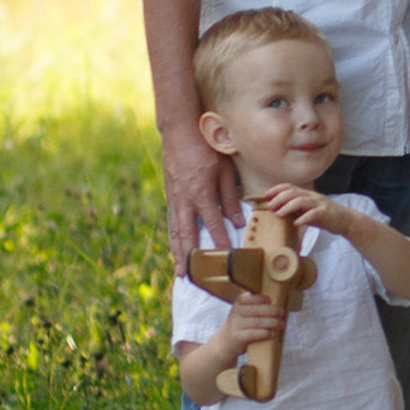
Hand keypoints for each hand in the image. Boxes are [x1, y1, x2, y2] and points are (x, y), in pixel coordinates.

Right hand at [161, 119, 244, 274]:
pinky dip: (174, 238)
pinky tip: (177, 247)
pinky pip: (172, 222)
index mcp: (200, 193)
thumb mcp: (224, 170)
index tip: (226, 257)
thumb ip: (230, 197)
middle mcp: (184, 200)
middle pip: (186, 234)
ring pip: (175, 231)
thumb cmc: (206, 149)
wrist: (179, 133)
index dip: (219, 241)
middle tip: (191, 276)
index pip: (212, 223)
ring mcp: (174, 199)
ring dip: (178, 252)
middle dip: (190, 257)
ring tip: (181, 270)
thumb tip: (239, 221)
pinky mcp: (170, 196)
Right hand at [216, 289, 282, 350]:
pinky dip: (265, 333)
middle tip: (282, 313)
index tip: (271, 300)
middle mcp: (236, 313)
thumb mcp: (244, 312)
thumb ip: (257, 307)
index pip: (249, 298)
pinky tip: (272, 333)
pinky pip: (253, 333)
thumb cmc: (242, 325)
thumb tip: (279, 306)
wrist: (225, 342)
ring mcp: (236, 325)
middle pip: (256, 310)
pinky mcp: (237, 337)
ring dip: (272, 323)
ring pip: (257, 322)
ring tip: (281, 324)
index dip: (261, 298)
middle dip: (272, 311)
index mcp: (239, 304)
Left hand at [252, 183, 349, 238]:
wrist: (346, 220)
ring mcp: (319, 203)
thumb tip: (277, 212)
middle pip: (293, 192)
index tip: (265, 196)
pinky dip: (303, 218)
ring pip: (301, 201)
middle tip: (269, 207)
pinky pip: (313, 214)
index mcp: (307, 194)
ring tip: (278, 214)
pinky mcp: (326, 213)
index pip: (289, 187)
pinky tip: (296, 223)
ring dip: (287, 207)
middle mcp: (312, 196)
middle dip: (279, 198)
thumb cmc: (324, 216)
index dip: (276, 189)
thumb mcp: (307, 210)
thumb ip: (295, 209)